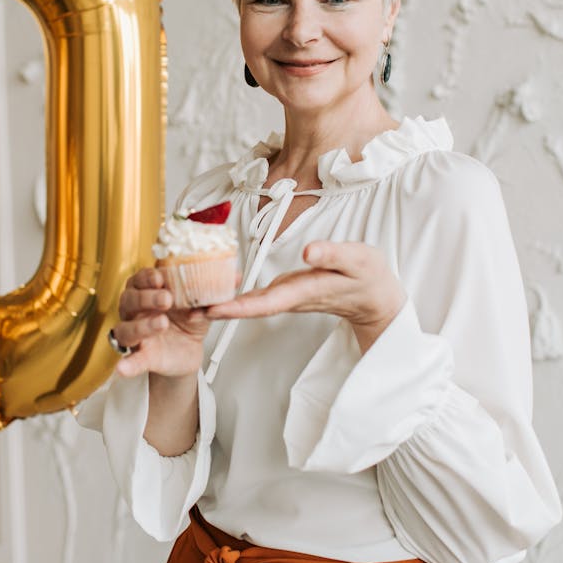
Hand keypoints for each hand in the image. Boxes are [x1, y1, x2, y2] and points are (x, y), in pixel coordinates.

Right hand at [113, 268, 211, 377]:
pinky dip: (127, 364)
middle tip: (167, 298)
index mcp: (148, 292)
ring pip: (125, 328)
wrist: (189, 350)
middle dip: (147, 297)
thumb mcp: (201, 302)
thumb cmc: (188, 319)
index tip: (160, 277)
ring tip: (161, 324)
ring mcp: (137, 335)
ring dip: (141, 325)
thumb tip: (235, 275)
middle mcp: (136, 312)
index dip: (146, 276)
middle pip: (129, 300)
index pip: (139, 279)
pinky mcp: (143, 357)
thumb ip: (214, 289)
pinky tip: (123, 368)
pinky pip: (131, 361)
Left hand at [206, 241, 404, 353]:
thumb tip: (310, 252)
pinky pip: (258, 297)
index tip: (212, 310)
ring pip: (252, 303)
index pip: (266, 302)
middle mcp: (292, 298)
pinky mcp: (288, 292)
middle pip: (251, 306)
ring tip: (191, 299)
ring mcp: (289, 297)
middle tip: (186, 307)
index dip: (238, 307)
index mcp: (305, 292)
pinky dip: (237, 296)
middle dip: (220, 308)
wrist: (377, 296)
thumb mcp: (357, 260)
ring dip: (224, 304)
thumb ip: (334, 255)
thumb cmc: (368, 275)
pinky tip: (217, 289)